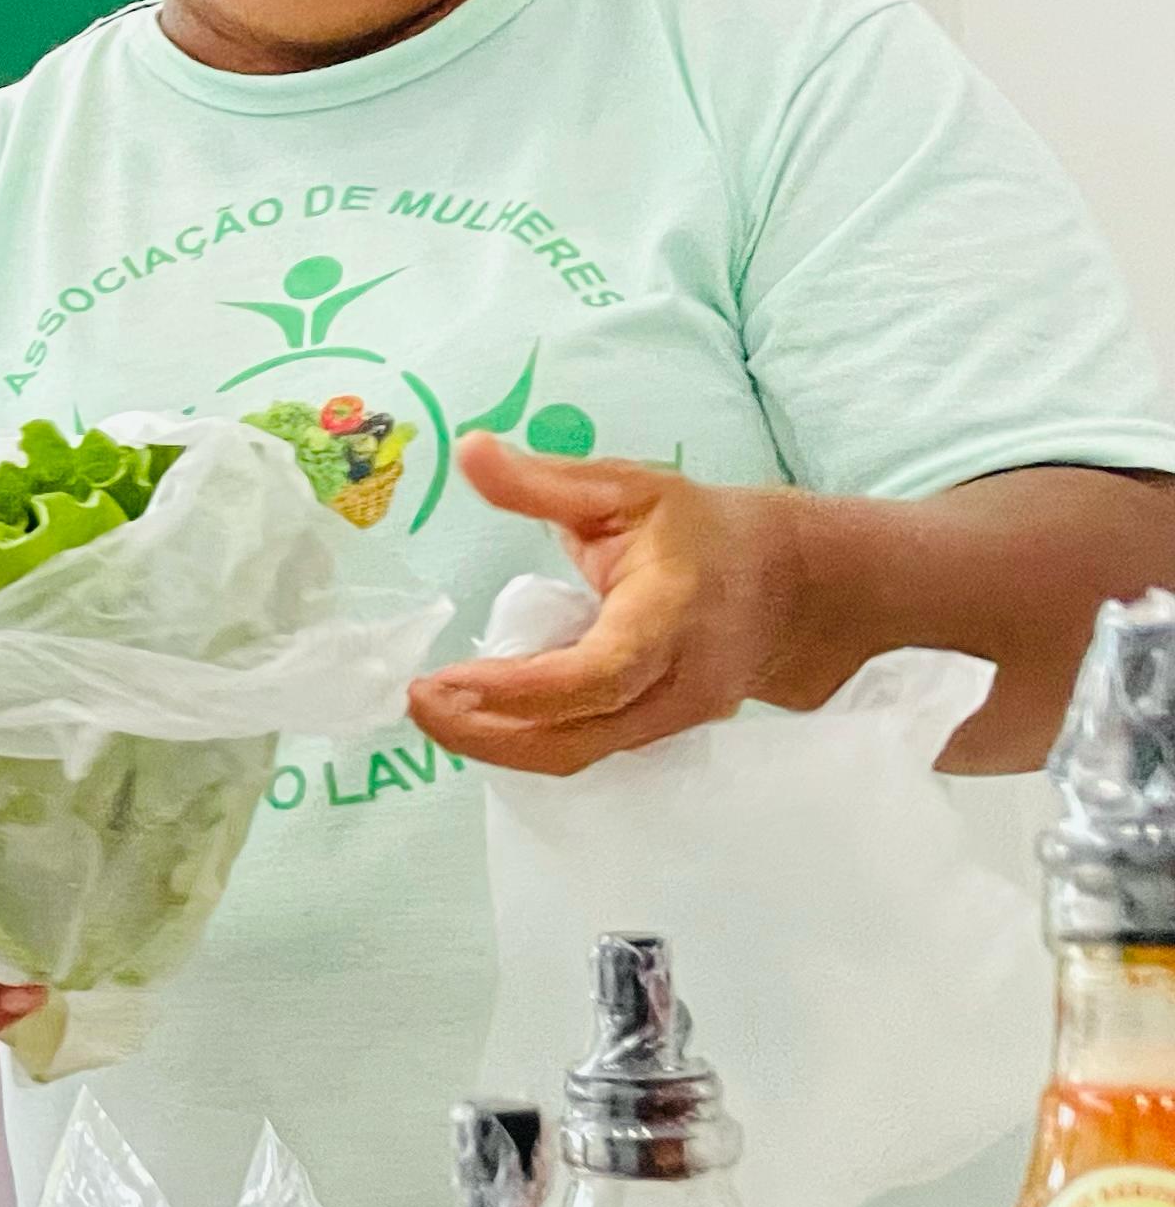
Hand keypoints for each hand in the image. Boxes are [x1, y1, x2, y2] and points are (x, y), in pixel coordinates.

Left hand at [406, 436, 806, 774]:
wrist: (793, 589)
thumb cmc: (704, 530)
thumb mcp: (627, 488)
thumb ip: (542, 480)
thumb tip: (467, 449)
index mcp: (670, 614)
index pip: (595, 674)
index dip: (517, 690)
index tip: (444, 679)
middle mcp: (676, 683)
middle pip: (575, 738)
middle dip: (484, 732)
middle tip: (413, 702)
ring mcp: (672, 721)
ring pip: (575, 757)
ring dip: (494, 744)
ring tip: (432, 708)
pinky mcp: (659, 737)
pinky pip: (583, 751)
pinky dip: (523, 741)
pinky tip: (477, 715)